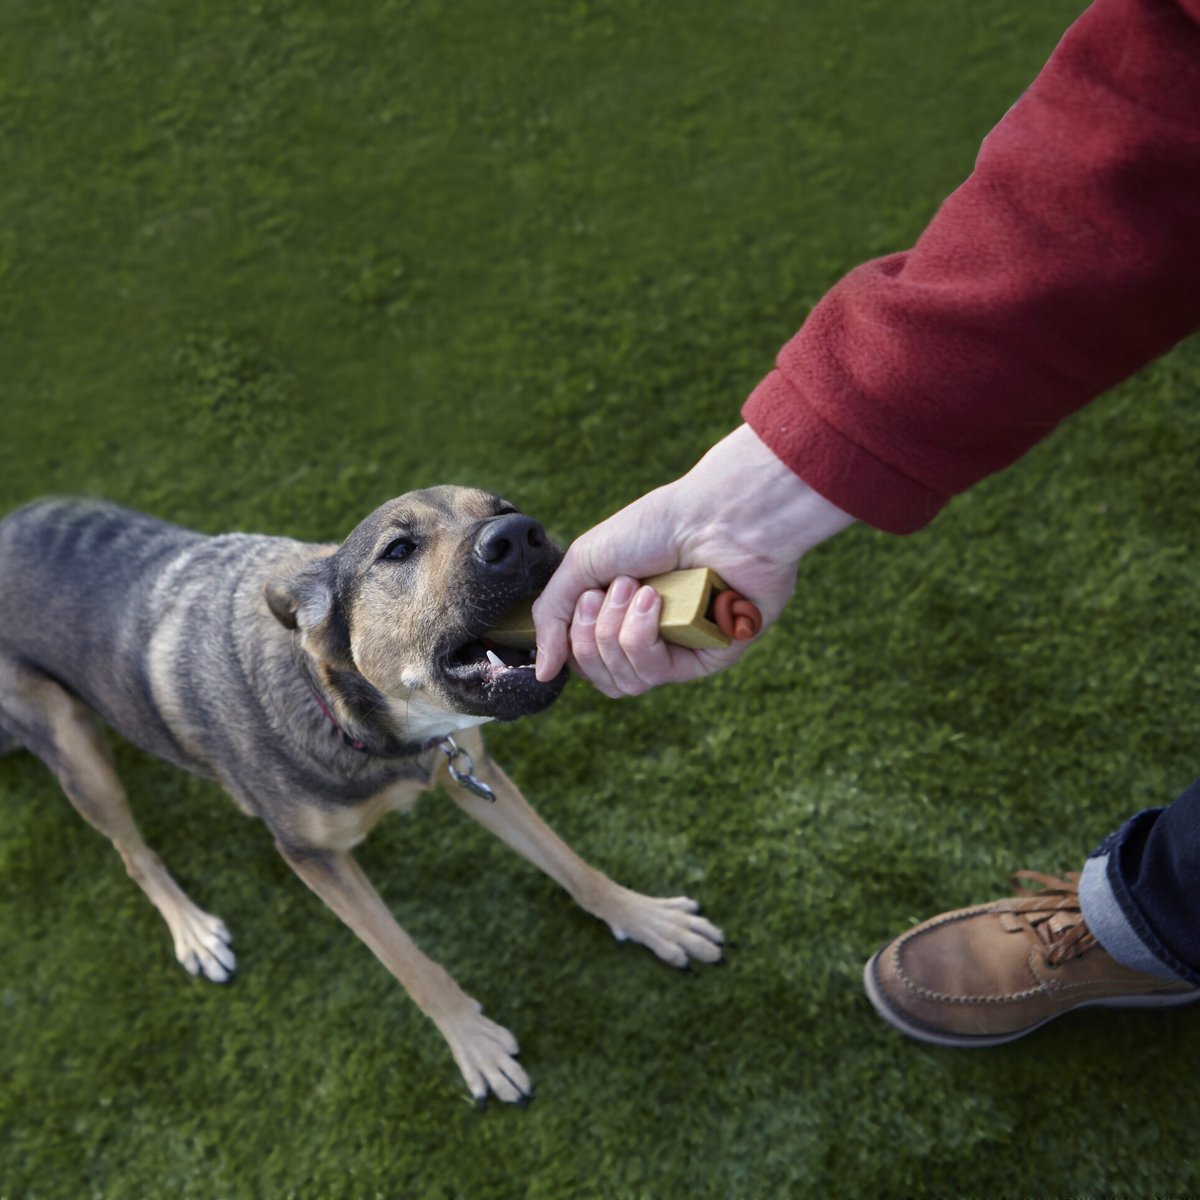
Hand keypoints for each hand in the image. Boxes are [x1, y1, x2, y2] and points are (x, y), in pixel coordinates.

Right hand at [532, 424, 854, 696]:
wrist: (715, 515)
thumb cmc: (656, 527)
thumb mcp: (584, 563)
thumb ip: (552, 616)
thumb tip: (542, 673)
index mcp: (623, 617)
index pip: (584, 661)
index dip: (573, 641)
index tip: (585, 596)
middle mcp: (652, 639)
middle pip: (601, 678)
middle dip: (590, 636)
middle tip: (605, 591)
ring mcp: (679, 651)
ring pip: (625, 682)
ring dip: (615, 632)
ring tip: (635, 587)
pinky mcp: (707, 658)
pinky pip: (656, 673)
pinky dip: (642, 634)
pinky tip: (655, 599)